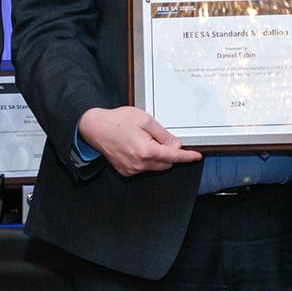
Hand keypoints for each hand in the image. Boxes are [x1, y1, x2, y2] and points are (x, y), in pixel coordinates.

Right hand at [78, 106, 201, 176]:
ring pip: (155, 167)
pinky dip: (147, 160)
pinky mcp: (126, 171)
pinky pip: (143, 168)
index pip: (173, 156)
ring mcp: (132, 169)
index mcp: (146, 151)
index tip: (196, 156)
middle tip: (165, 139)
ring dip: (158, 157)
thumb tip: (175, 144)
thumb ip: (163, 134)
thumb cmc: (117, 121)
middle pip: (166, 164)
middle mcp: (139, 164)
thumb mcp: (145, 120)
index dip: (187, 157)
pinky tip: (138, 147)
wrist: (95, 128)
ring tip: (145, 139)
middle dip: (171, 154)